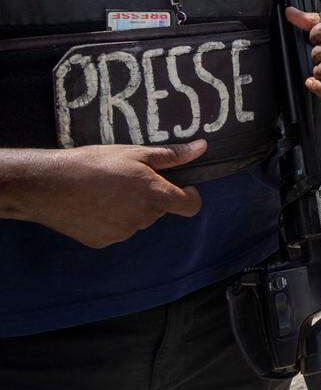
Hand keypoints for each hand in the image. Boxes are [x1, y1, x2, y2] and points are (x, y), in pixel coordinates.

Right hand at [11, 141, 205, 247]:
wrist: (50, 185)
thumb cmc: (95, 164)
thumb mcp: (136, 153)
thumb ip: (172, 155)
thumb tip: (201, 148)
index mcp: (156, 196)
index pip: (190, 206)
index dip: (190, 196)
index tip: (183, 186)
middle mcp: (144, 219)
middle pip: (160, 209)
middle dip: (152, 196)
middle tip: (128, 179)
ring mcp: (123, 233)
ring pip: (138, 219)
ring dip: (131, 207)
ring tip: (106, 190)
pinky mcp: (103, 241)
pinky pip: (117, 230)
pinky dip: (111, 219)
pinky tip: (94, 204)